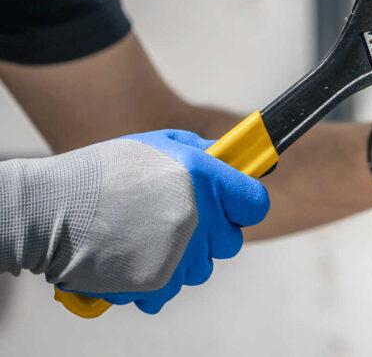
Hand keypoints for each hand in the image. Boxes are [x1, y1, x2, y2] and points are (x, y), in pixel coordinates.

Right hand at [0, 130, 268, 313]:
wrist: (50, 209)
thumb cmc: (104, 173)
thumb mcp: (159, 144)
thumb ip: (202, 153)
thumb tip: (232, 160)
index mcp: (204, 177)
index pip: (255, 203)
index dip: (243, 204)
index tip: (231, 204)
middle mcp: (199, 216)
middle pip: (231, 242)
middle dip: (211, 234)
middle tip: (178, 220)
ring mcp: (179, 252)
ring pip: (202, 269)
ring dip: (183, 258)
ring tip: (146, 237)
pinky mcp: (157, 282)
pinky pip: (173, 291)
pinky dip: (156, 281)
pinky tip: (135, 259)